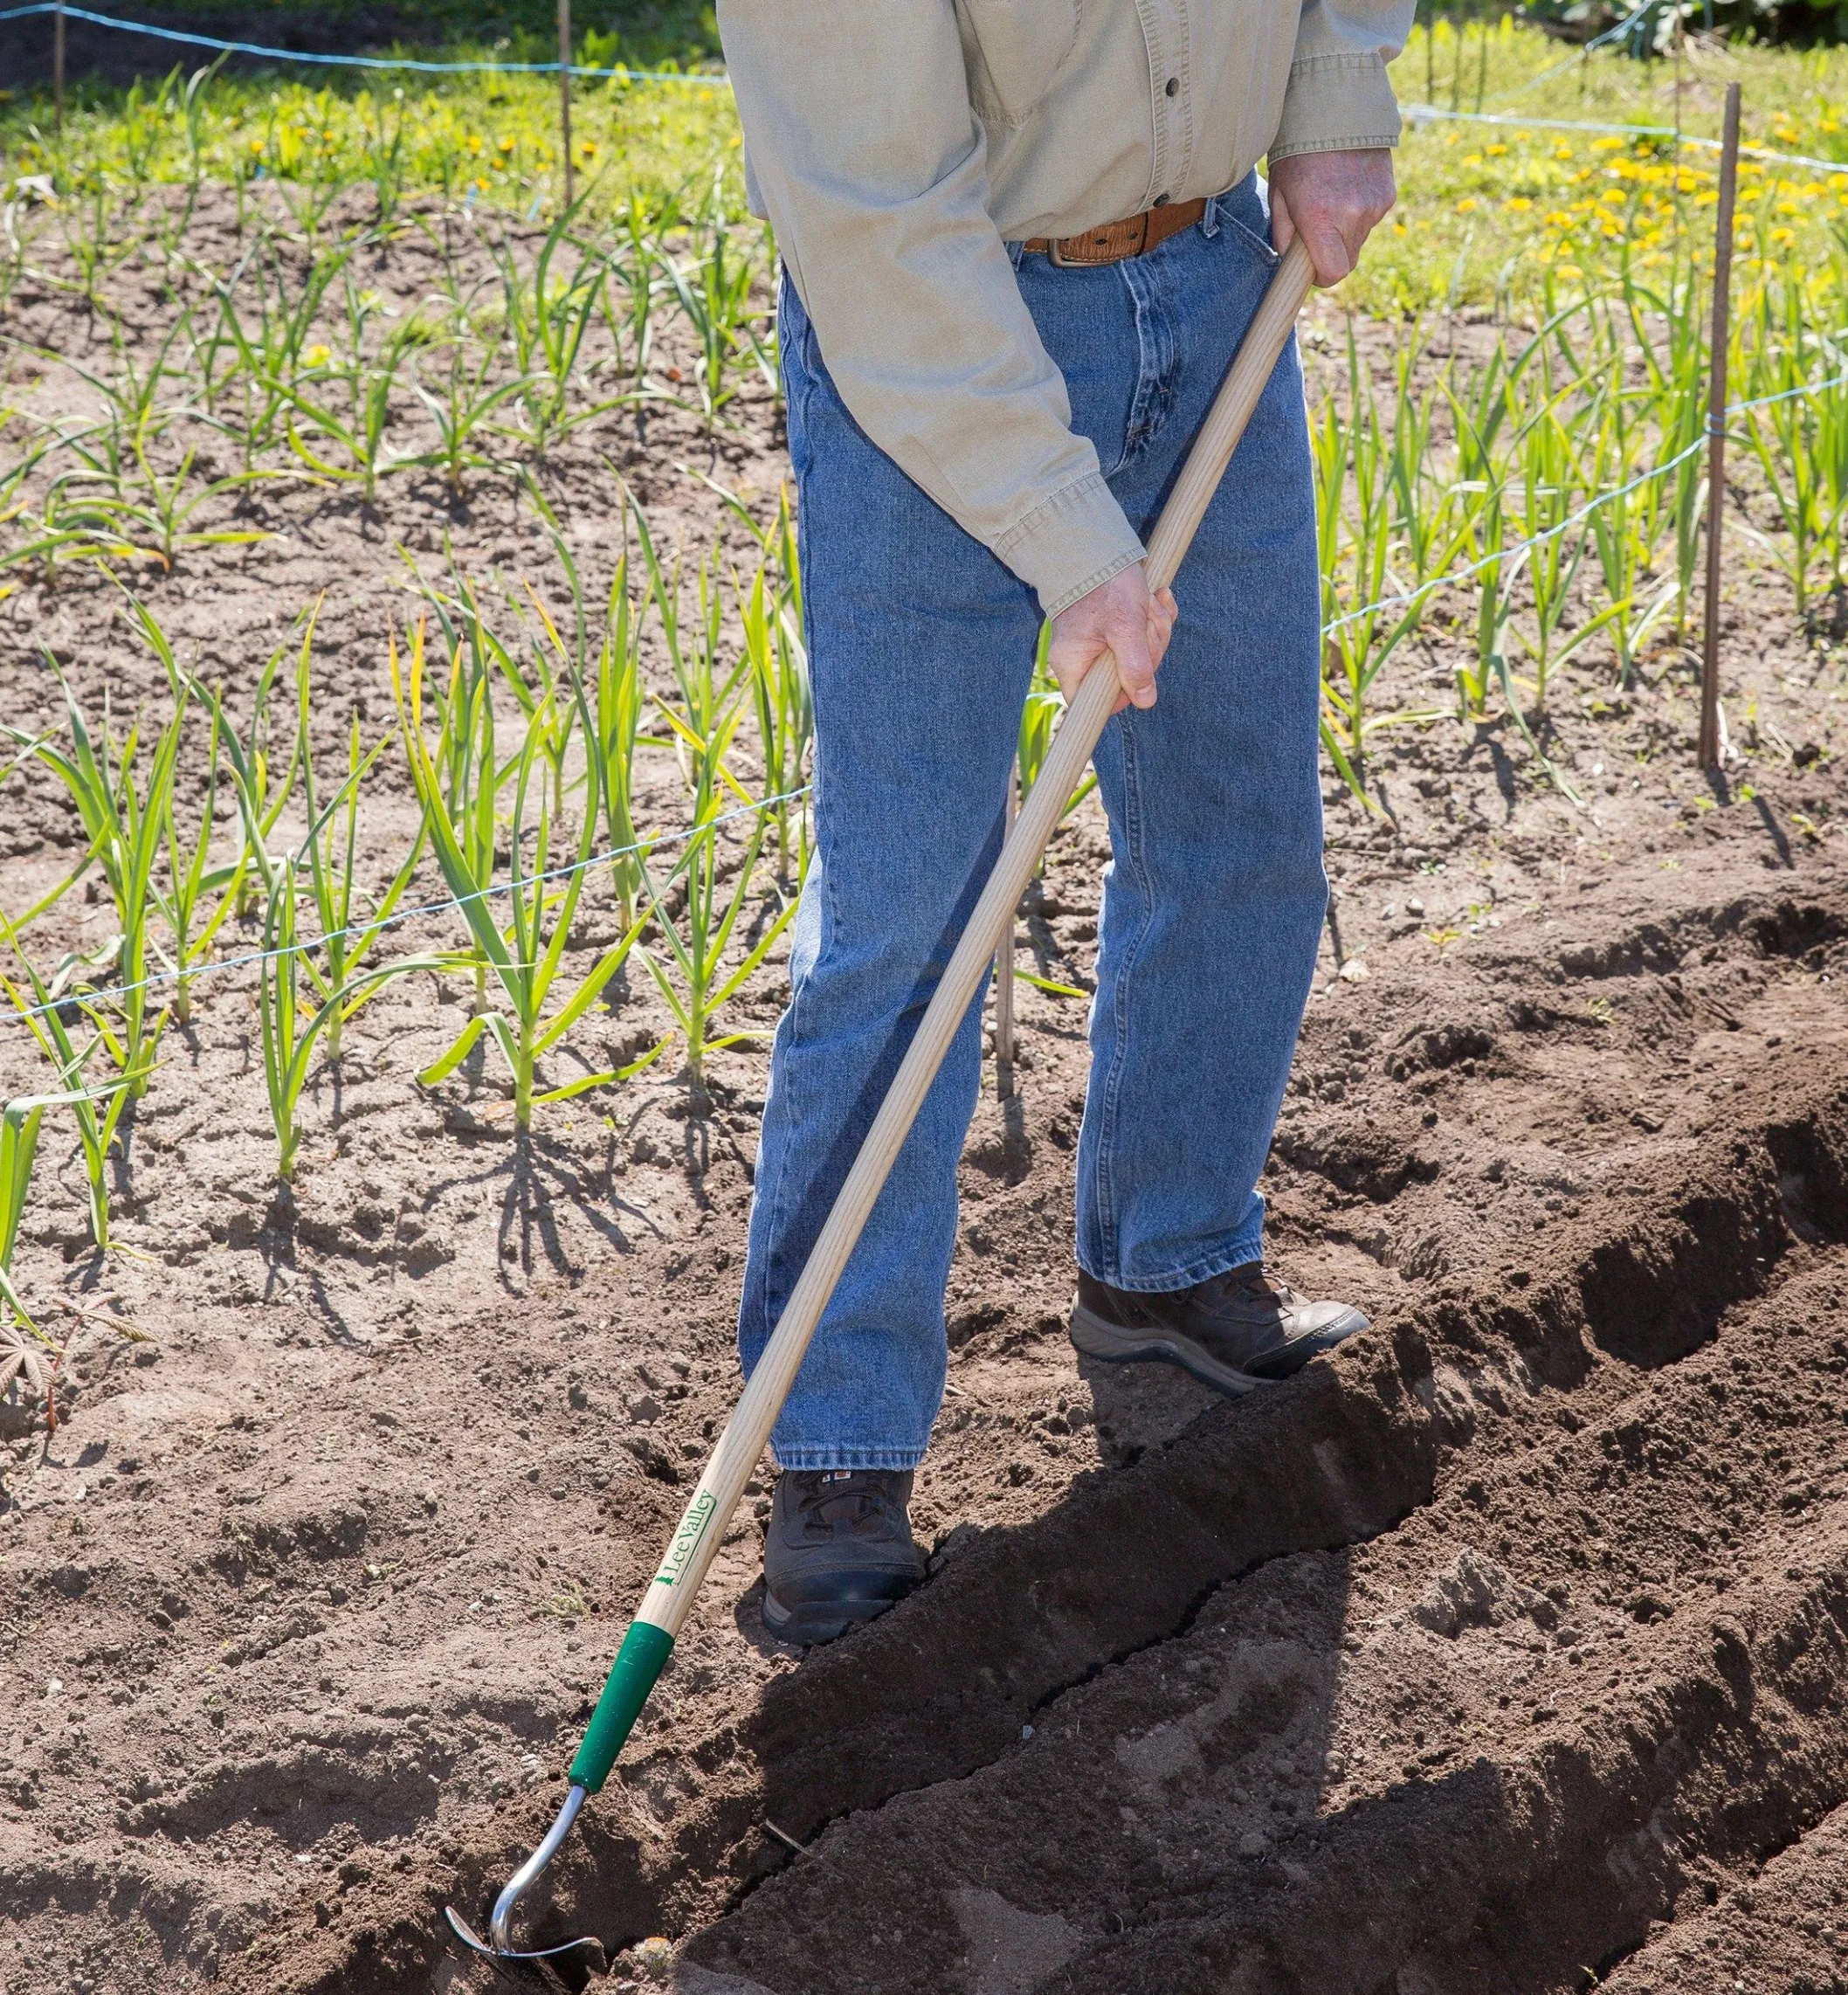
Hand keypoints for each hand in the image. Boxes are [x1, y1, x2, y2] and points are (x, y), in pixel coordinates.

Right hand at [1047, 563, 1176, 715]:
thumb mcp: (1125, 627)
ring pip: (1137, 656)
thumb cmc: (1105, 585)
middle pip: (1124, 678)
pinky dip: (1152, 618)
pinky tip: (1157, 599)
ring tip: (1151, 603)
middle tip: (1150, 623)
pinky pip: (1140, 636)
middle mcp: (1081, 658)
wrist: (1097, 545)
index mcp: (1073, 664)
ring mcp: (1097, 643)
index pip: (1094, 704)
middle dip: (1148, 649)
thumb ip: (1135, 666)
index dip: (1122, 696)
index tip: (1139, 675)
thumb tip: (1145, 701)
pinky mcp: (1113, 629)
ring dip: (1154, 629)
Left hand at [1267, 148, 1396, 285]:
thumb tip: (1289, 258)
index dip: (1322, 276)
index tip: (1313, 267)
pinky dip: (1361, 211)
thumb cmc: (1297, 151)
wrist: (1334, 106)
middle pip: (1349, 260)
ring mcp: (1375, 203)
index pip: (1334, 273)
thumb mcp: (1279, 192)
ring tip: (1332, 198)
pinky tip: (1348, 186)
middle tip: (1318, 231)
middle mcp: (1353, 215)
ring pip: (1361, 239)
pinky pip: (1373, 217)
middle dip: (1333, 253)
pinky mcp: (1388, 192)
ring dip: (1346, 231)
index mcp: (1322, 219)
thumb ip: (1283, 232)